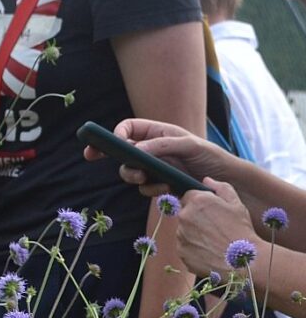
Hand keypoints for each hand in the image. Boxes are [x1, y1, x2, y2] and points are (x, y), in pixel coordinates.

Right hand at [83, 118, 228, 196]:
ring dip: (132, 175)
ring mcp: (153, 168)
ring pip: (130, 171)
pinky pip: (144, 188)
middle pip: (120, 150)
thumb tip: (136, 148)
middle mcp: (151, 149)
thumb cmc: (210, 156)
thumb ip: (161, 145)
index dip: (117, 133)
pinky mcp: (159, 185)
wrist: (227, 183)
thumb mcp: (188, 144)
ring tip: (145, 178)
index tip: (114, 141)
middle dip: (105, 153)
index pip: (128, 128)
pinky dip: (150, 189)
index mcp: (156, 133)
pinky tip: (164, 189)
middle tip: (90, 155)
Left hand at [176, 179, 257, 276]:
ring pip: (184, 230)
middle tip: (215, 229)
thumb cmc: (243, 231)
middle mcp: (184, 216)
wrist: (246, 261)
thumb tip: (206, 180)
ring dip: (194, 234)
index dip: (201, 204)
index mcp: (196, 201)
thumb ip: (221, 188)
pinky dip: (194, 249)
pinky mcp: (182, 252)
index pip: (189, 196)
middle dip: (197, 218)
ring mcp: (181, 235)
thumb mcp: (237, 204)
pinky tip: (210, 252)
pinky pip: (185, 247)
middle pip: (185, 213)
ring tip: (214, 242)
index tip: (212, 214)